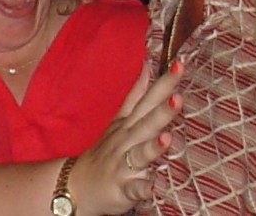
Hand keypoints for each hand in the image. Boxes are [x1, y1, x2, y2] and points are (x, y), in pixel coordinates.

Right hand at [71, 60, 183, 215]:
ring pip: (139, 154)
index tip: (179, 64)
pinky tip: (153, 187)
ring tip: (166, 138)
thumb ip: (136, 94)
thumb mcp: (120, 119)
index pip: (148, 99)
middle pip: (146, 123)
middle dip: (162, 111)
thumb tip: (148, 66)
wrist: (76, 185)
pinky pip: (133, 190)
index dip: (164, 83)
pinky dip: (143, 189)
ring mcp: (123, 165)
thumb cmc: (106, 150)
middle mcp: (127, 140)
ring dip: (152, 147)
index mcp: (130, 123)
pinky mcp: (122, 190)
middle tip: (178, 96)